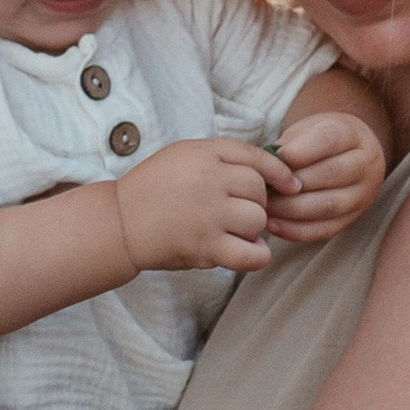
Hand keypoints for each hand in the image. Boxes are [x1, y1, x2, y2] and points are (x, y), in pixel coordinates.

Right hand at [112, 134, 279, 275]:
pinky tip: (248, 251)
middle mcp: (209, 180)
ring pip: (258, 220)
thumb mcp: (182, 156)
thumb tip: (269, 171)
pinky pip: (252, 254)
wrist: (119, 223)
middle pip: (259, 190)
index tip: (290, 185)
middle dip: (256, 202)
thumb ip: (221, 157)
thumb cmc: (151, 189)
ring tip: (233, 231)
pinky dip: (257, 256)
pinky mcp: (205, 246)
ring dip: (252, 229)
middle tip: (237, 212)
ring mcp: (209, 214)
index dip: (279, 172)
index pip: (257, 157)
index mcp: (204, 154)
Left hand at [265, 106, 388, 245]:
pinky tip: (273, 225)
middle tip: (262, 187)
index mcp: (353, 134)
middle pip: (331, 174)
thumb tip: (268, 167)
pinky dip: (296, 230)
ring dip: (291, 209)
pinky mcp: (352, 219)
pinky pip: (325, 229)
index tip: (278, 156)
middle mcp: (365, 164)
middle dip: (292, 183)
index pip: (330, 139)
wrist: (344, 155)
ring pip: (328, 205)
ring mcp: (363, 194)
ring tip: (264, 207)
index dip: (302, 150)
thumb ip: (289, 145)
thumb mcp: (305, 131)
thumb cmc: (315, 141)